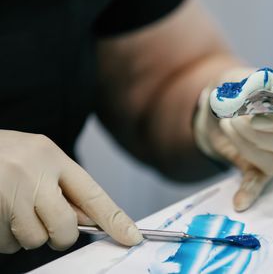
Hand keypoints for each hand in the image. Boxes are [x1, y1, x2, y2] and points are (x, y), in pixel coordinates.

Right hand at [0, 130, 142, 253]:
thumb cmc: (4, 157)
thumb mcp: (38, 160)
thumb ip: (64, 188)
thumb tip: (91, 221)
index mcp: (51, 156)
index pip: (92, 194)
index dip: (115, 219)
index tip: (132, 237)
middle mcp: (31, 172)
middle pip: (65, 228)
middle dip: (59, 235)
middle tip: (43, 221)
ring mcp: (6, 192)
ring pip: (34, 240)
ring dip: (26, 235)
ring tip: (11, 209)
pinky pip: (7, 244)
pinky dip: (5, 238)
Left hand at [194, 68, 272, 210]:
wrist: (219, 107)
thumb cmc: (236, 89)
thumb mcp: (237, 78)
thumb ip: (244, 84)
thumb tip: (250, 96)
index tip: (257, 110)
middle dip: (259, 133)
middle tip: (234, 119)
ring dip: (247, 147)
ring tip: (227, 125)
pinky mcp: (261, 169)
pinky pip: (260, 183)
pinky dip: (250, 191)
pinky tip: (239, 202)